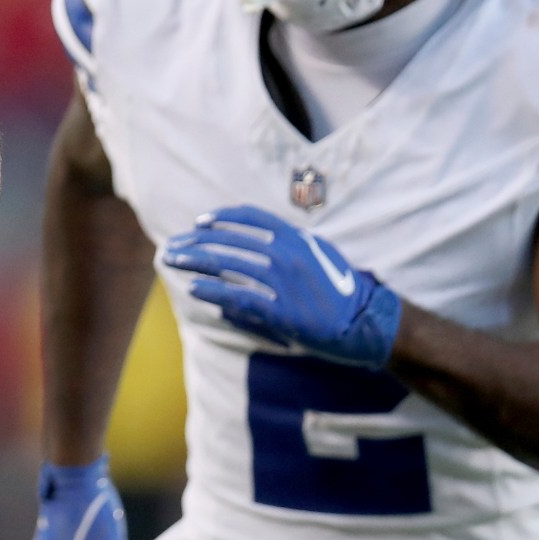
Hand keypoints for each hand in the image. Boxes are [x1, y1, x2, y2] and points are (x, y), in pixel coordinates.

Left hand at [162, 204, 402, 367]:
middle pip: (230, 240)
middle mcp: (288, 254)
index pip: (251, 216)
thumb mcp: (319, 257)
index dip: (222, 217)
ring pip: (228, 265)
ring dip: (195, 261)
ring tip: (172, 260)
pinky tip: (193, 289)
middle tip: (172, 246)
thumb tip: (263, 242)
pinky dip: (212, 291)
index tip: (200, 222)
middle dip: (196, 241)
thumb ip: (288, 248)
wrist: (366, 323)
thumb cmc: (341, 291)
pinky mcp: (281, 310)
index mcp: (298, 237)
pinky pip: (237, 297)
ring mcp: (284, 282)